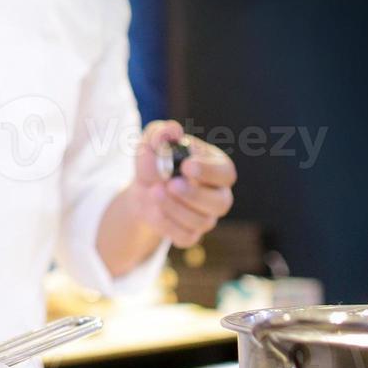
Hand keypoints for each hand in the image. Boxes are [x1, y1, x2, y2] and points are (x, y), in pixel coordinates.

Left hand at [133, 120, 236, 247]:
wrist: (142, 191)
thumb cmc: (155, 162)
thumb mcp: (152, 144)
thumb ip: (161, 134)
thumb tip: (172, 130)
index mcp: (216, 167)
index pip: (225, 172)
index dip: (208, 171)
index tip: (186, 165)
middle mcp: (217, 194)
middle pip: (221, 202)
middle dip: (194, 195)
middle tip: (170, 184)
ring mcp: (206, 217)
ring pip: (202, 221)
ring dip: (175, 208)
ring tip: (154, 192)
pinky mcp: (190, 234)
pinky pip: (185, 237)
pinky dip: (167, 225)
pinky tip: (154, 211)